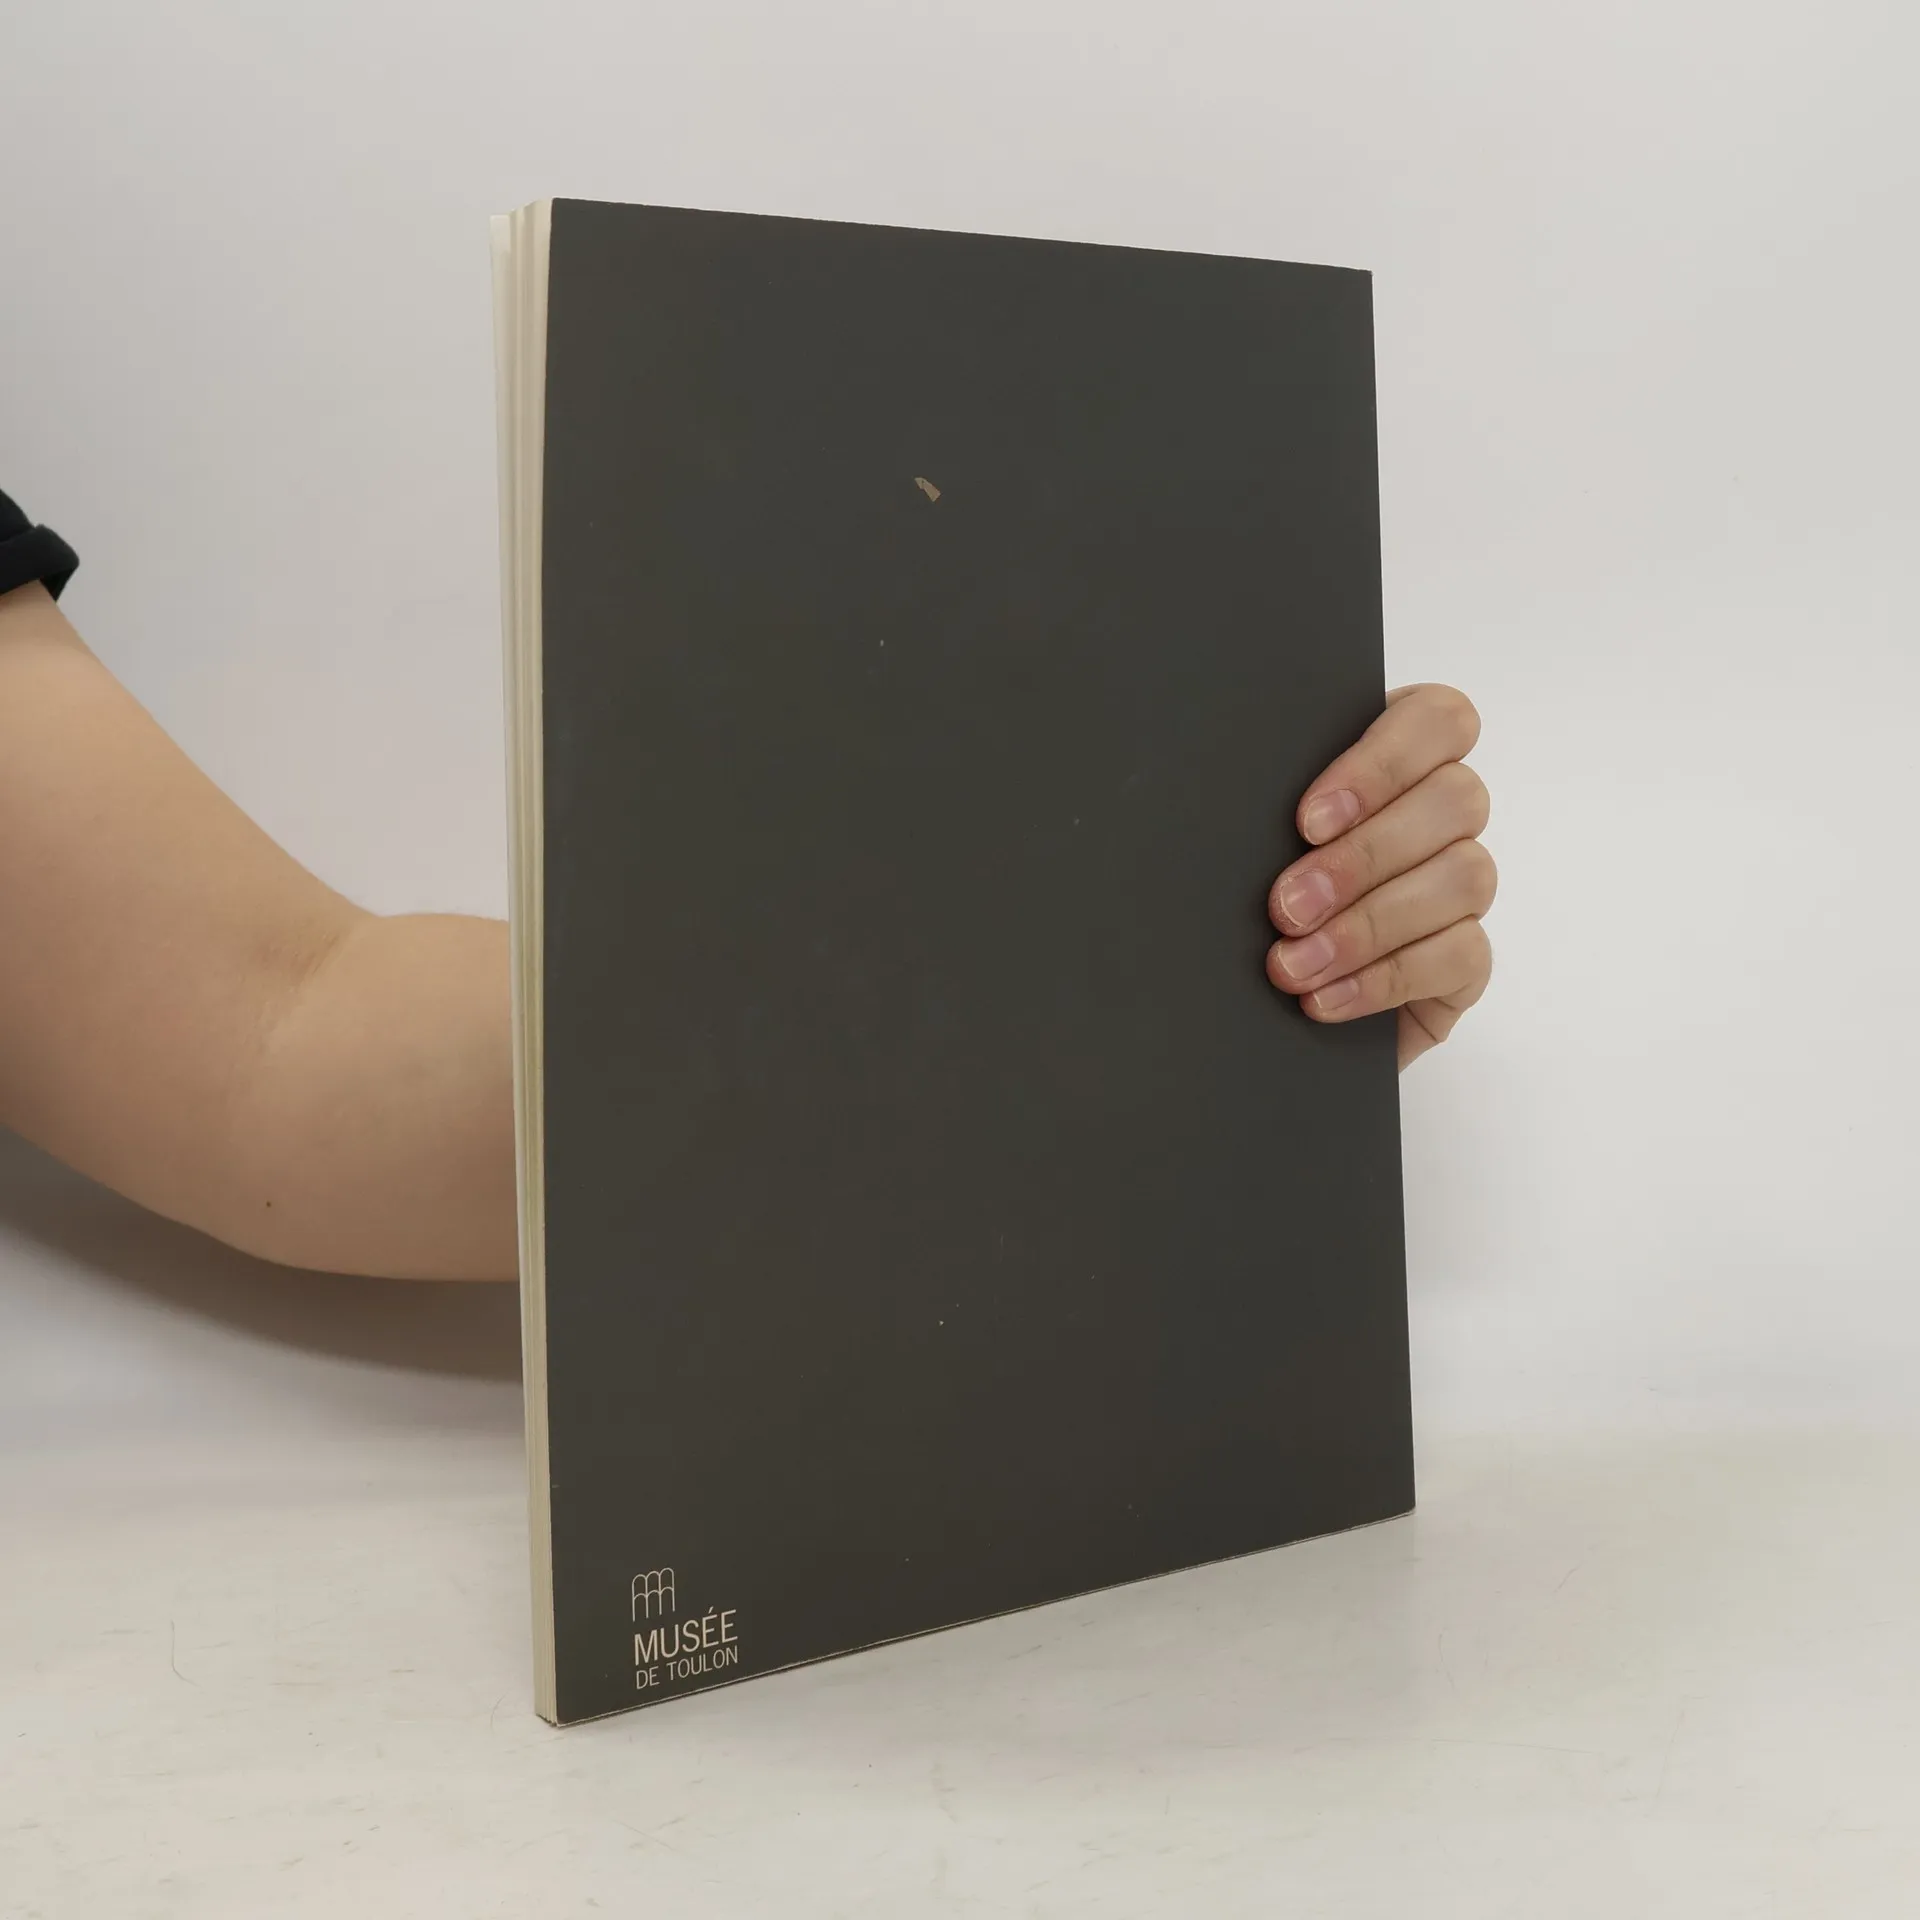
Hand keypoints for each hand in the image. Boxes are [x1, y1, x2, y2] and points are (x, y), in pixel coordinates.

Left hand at [1265, 683, 1495, 1069]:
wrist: (1253, 1007)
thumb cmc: (1247, 898)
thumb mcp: (1250, 842)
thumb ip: (1262, 805)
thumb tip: (1223, 798)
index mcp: (1398, 758)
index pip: (1438, 719)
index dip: (1382, 764)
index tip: (1308, 821)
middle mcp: (1443, 813)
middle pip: (1455, 798)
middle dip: (1362, 857)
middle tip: (1287, 905)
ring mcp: (1463, 884)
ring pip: (1464, 876)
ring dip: (1369, 925)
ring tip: (1292, 964)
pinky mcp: (1467, 958)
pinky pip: (1460, 955)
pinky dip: (1384, 979)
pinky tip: (1324, 998)